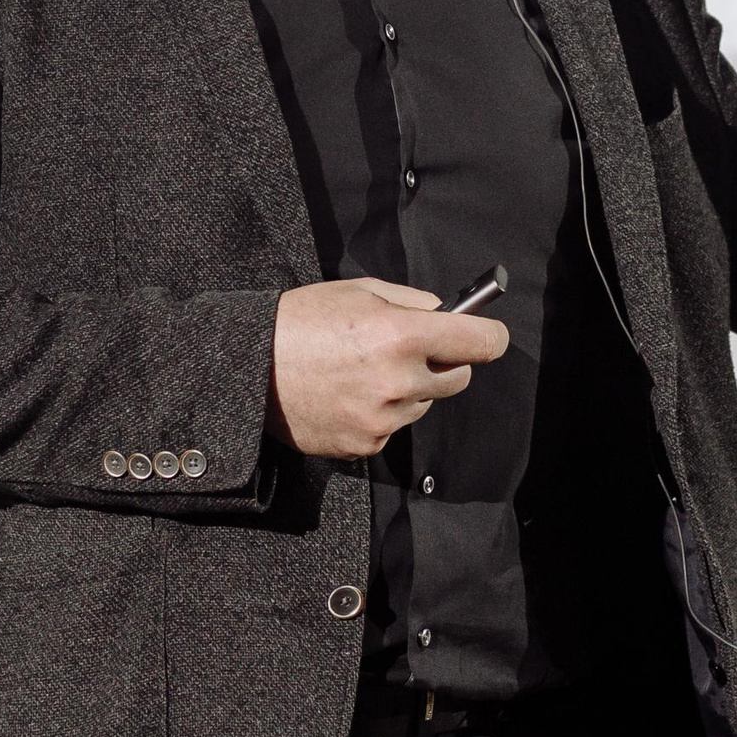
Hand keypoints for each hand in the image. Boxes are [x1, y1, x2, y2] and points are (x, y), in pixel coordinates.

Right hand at [269, 277, 509, 458]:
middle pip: (459, 378)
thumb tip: (445, 315)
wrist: (247, 368)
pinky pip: (393, 427)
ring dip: (409, 389)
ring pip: (423, 404)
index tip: (487, 335)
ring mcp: (383, 419)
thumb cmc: (300, 321)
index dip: (489, 336)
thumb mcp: (359, 291)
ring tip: (363, 372)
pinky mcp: (366, 445)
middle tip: (410, 348)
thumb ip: (411, 302)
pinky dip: (381, 413)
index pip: (481, 343)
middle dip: (445, 362)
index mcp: (401, 335)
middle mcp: (399, 381)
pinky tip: (348, 395)